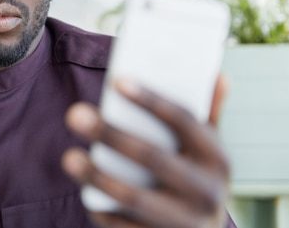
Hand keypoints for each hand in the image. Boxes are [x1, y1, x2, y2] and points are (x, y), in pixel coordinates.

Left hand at [62, 76, 230, 227]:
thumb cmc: (196, 179)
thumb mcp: (209, 151)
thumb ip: (209, 115)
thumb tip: (218, 74)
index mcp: (216, 158)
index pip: (183, 121)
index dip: (151, 100)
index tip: (116, 81)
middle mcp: (207, 191)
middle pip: (152, 157)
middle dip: (110, 134)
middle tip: (74, 114)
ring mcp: (186, 223)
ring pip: (135, 198)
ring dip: (97, 176)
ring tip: (69, 157)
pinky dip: (104, 212)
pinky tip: (85, 195)